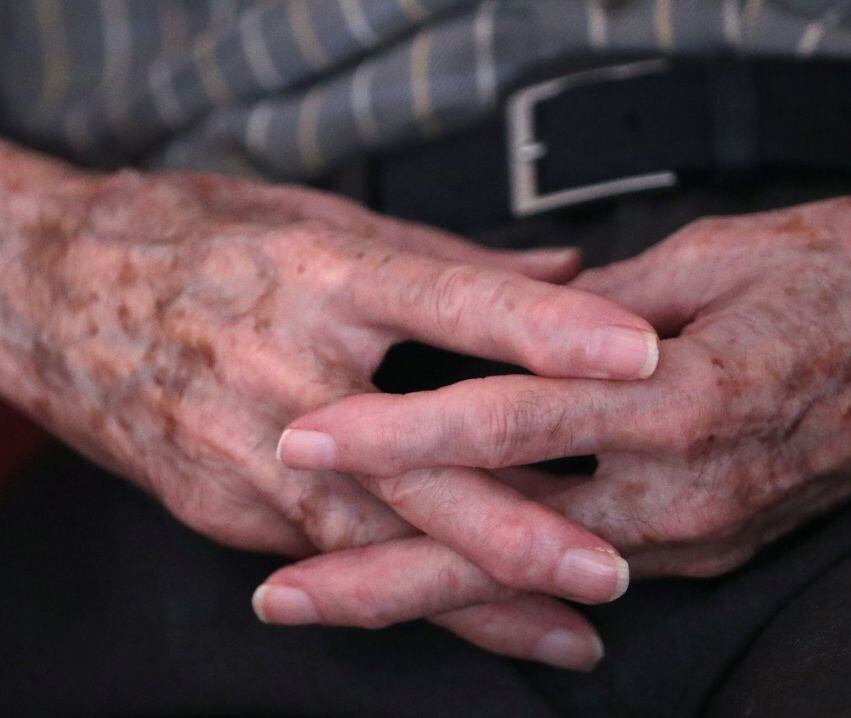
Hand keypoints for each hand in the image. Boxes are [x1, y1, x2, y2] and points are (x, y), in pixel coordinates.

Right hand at [0, 150, 660, 668]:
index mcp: (324, 275)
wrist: (54, 298)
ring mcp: (248, 453)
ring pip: (381, 541)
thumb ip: (450, 262)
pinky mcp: (224, 510)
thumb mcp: (320, 221)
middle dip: (519, 525)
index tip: (635, 356)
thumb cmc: (197, 242)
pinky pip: (336, 560)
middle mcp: (288, 371)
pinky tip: (470, 616)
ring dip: (476, 593)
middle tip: (612, 567)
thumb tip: (566, 271)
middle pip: (418, 459)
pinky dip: (406, 592)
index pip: (454, 301)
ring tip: (568, 633)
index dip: (548, 329)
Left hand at [271, 196, 850, 652]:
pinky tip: (448, 574)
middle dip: (385, 571)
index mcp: (681, 397)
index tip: (312, 439)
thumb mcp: (725, 258)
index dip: (402, 433)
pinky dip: (512, 573)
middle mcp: (685, 487)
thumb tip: (531, 317)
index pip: (509, 421)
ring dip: (435, 588)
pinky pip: (591, 562)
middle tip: (283, 593)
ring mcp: (701, 529)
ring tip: (335, 599)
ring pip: (539, 568)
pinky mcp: (713, 540)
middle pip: (507, 539)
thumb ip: (612, 307)